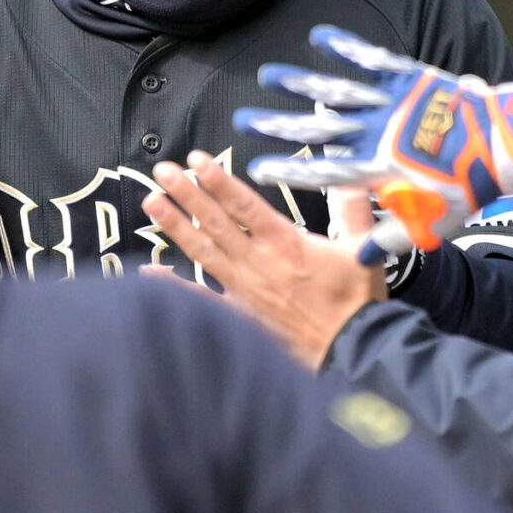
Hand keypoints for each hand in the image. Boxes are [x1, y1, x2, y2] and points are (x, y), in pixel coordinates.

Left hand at [142, 152, 385, 370]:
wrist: (351, 353)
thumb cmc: (356, 302)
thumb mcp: (364, 248)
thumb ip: (353, 207)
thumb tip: (347, 175)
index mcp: (287, 242)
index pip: (244, 204)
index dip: (218, 180)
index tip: (196, 160)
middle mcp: (259, 261)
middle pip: (216, 221)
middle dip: (187, 193)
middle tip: (162, 170)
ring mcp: (245, 289)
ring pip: (203, 251)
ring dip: (176, 225)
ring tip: (151, 201)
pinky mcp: (240, 315)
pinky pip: (201, 297)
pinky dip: (174, 285)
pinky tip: (148, 272)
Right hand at [234, 26, 512, 249]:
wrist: (508, 145)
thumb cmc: (471, 187)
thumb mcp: (432, 223)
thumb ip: (391, 238)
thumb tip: (357, 258)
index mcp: (380, 170)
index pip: (324, 173)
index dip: (288, 171)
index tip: (255, 168)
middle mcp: (377, 134)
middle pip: (318, 129)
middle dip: (276, 124)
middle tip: (242, 118)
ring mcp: (390, 104)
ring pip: (336, 93)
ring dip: (299, 83)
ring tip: (267, 74)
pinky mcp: (407, 79)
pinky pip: (370, 60)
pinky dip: (345, 47)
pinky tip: (319, 35)